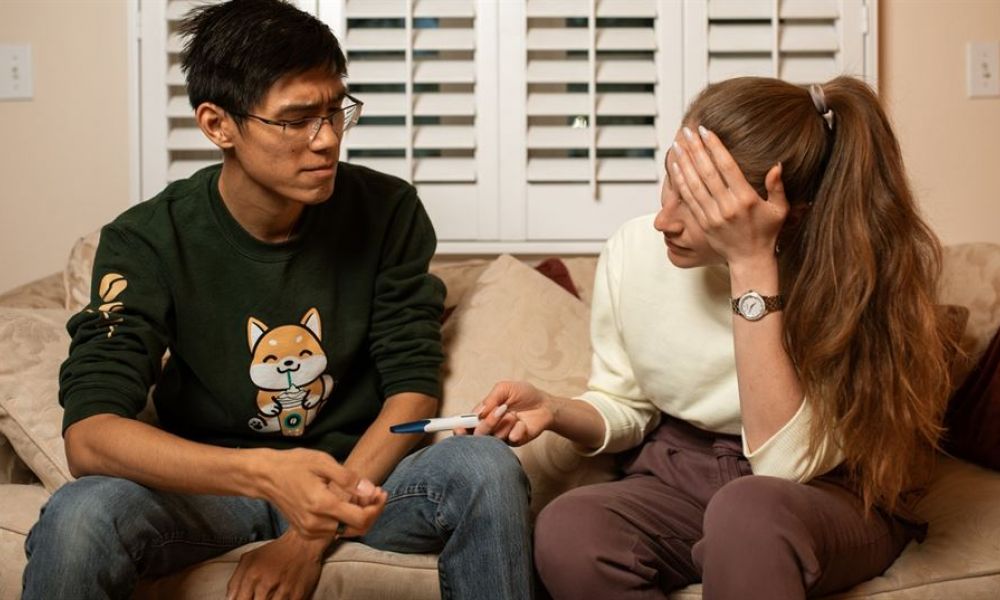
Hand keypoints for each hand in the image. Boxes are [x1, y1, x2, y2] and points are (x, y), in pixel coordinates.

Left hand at [226, 530, 324, 599]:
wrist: (303, 543)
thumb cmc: (275, 551)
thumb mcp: (250, 559)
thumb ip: (235, 580)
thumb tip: (229, 599)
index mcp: (251, 576)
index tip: (246, 599)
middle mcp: (266, 584)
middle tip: (259, 596)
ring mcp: (282, 591)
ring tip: (269, 597)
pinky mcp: (297, 596)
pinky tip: (280, 598)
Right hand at [257, 448, 386, 538]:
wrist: (266, 477)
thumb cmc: (294, 464)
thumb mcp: (323, 462)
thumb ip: (348, 478)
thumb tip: (370, 491)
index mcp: (322, 504)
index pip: (361, 519)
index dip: (377, 507)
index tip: (381, 492)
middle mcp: (316, 523)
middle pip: (357, 529)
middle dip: (371, 512)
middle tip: (375, 492)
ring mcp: (310, 531)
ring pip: (347, 531)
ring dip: (359, 515)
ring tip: (361, 494)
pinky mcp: (306, 532)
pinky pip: (334, 531)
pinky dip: (345, 519)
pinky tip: (346, 502)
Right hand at [461, 381, 554, 445]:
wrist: (545, 405)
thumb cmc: (524, 394)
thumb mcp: (505, 388)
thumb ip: (490, 398)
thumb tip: (479, 413)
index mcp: (483, 413)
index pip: (466, 424)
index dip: (459, 428)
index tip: (459, 428)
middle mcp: (490, 426)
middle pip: (478, 433)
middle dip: (489, 422)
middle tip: (502, 410)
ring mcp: (501, 435)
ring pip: (494, 436)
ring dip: (506, 423)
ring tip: (515, 414)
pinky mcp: (514, 442)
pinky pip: (510, 438)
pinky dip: (517, 428)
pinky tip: (522, 423)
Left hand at [670, 125, 787, 268]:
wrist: (750, 260)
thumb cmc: (767, 232)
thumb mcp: (779, 210)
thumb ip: (778, 187)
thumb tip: (777, 165)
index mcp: (746, 199)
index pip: (726, 167)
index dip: (714, 147)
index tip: (705, 131)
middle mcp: (727, 206)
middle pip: (707, 172)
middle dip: (695, 149)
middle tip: (686, 130)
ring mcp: (713, 215)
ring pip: (694, 184)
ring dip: (683, 163)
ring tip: (676, 144)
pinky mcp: (703, 223)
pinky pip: (689, 199)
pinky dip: (680, 182)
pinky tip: (674, 167)